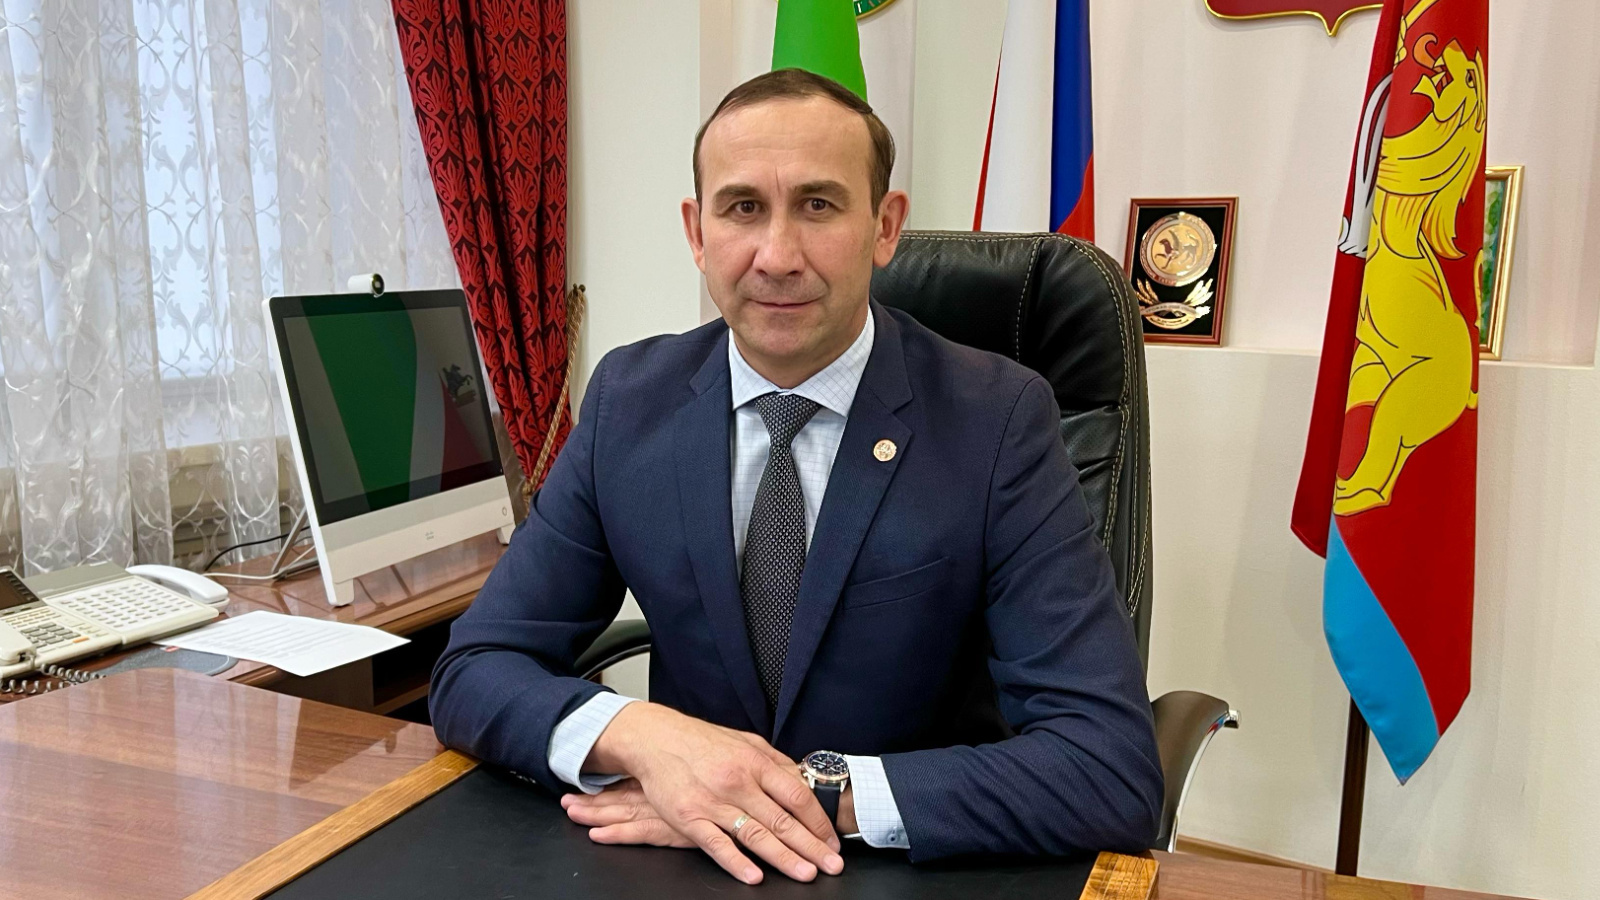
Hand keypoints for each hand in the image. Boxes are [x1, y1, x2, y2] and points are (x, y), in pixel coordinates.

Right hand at [567, 702, 843, 883]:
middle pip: (782, 820)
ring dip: (783, 858)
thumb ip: (775, 763)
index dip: (818, 820)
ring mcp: (713, 802)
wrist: (656, 739)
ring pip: (755, 835)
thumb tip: (803, 781)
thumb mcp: (746, 742)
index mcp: (755, 762)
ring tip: (805, 873)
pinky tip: (754, 876)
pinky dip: (736, 862)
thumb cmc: (703, 742)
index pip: (797, 795)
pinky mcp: (689, 818)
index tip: (833, 840)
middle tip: (831, 865)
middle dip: (811, 846)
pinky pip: (717, 844)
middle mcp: (737, 782)